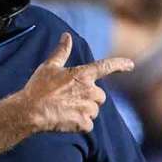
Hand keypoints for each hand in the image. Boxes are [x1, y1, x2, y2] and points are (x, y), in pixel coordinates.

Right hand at [13, 33, 133, 133]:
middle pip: (99, 96)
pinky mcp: (84, 122)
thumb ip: (62, 51)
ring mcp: (88, 107)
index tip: (131, 64)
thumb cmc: (38, 88)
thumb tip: (67, 36)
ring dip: (84, 112)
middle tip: (69, 100)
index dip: (119, 64)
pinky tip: (65, 121)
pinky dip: (79, 125)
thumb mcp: (49, 67)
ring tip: (65, 110)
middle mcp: (90, 90)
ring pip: (93, 111)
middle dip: (89, 99)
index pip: (105, 67)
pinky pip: (88, 125)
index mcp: (83, 74)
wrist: (30, 111)